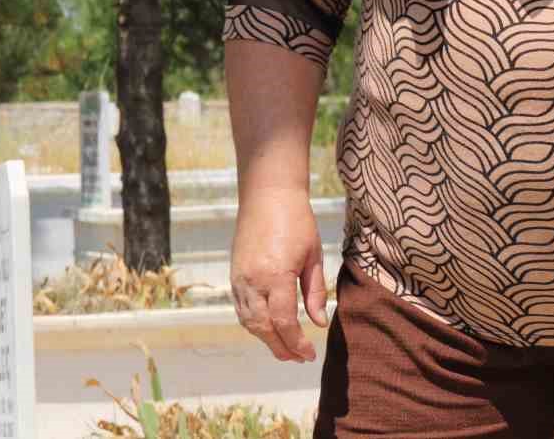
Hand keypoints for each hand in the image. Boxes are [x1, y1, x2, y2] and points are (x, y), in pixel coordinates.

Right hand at [230, 186, 328, 361]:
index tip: (309, 354)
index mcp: (276, 276)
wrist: (268, 195)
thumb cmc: (297, 221)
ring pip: (248, 321)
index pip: (284, 322)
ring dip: (266, 339)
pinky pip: (241, 309)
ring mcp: (239, 279)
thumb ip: (315, 291)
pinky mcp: (234, 275)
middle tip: (298, 358)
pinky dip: (253, 324)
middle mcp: (253, 281)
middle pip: (264, 327)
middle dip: (281, 347)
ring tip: (285, 349)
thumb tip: (318, 323)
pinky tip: (268, 328)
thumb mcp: (314, 255)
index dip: (296, 343)